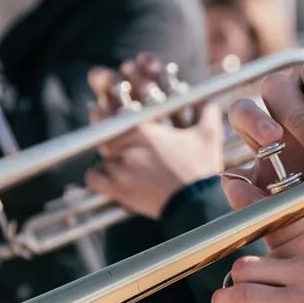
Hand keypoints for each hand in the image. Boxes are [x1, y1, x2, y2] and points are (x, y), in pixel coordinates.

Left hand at [85, 103, 227, 217]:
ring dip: (109, 157)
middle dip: (108, 136)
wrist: (198, 201)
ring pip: (101, 157)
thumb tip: (210, 101)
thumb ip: (207, 112)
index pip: (108, 114)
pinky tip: (106, 176)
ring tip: (120, 160)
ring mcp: (120, 169)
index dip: (104, 113)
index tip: (107, 113)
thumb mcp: (209, 134)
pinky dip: (97, 177)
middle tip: (116, 139)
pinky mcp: (118, 190)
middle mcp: (126, 147)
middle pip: (102, 135)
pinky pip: (94, 179)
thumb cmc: (202, 166)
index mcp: (143, 129)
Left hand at [214, 59, 303, 302]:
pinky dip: (229, 302)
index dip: (286, 241)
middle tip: (271, 283)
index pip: (291, 219)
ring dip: (243, 281)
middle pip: (267, 242)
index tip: (285, 257)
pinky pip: (244, 295)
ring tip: (245, 295)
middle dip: (267, 263)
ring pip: (246, 266)